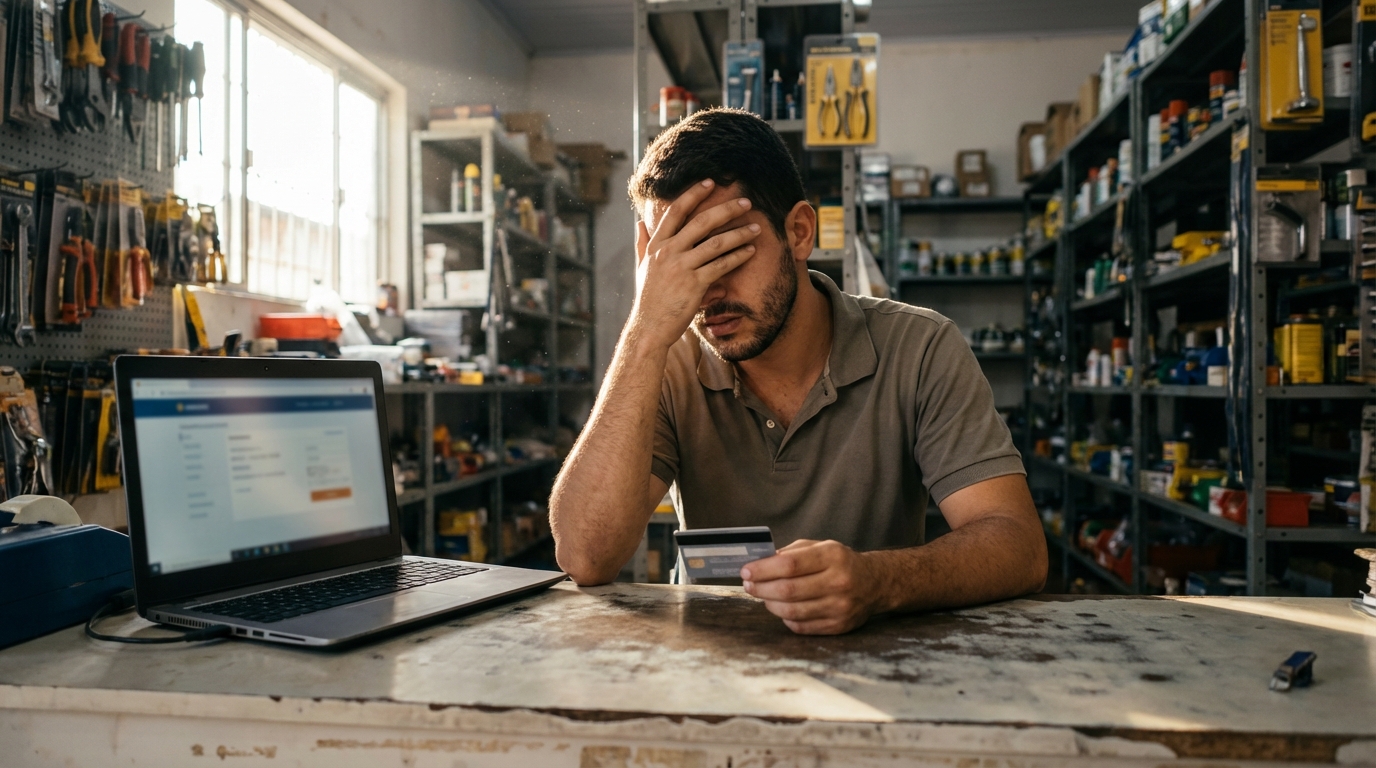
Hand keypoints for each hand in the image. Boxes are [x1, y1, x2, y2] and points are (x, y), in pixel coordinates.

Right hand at [631, 179, 760, 349]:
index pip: (677, 210)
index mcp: (657, 244)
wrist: (649, 327)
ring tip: (756, 228)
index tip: (710, 182)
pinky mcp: (695, 284)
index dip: (694, 193)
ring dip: (740, 233)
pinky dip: (738, 256)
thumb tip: (640, 223)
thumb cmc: (648, 298)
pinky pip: (722, 265)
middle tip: (745, 202)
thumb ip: (642, 244)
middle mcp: (669, 251)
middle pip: (702, 221)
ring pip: (717, 242)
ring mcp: (682, 267)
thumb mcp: (642, 267)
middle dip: (727, 209)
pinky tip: (750, 251)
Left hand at [741, 539, 882, 634]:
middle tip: (748, 585)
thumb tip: (760, 564)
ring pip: (792, 611)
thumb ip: (792, 553)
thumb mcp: (821, 546)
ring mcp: (839, 607)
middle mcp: (838, 582)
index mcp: (832, 556)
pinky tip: (781, 608)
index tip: (746, 571)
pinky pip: (801, 626)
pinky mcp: (838, 626)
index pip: (789, 564)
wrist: (875, 583)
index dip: (763, 569)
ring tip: (763, 596)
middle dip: (761, 588)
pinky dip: (785, 618)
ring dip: (770, 604)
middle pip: (788, 589)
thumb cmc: (840, 562)